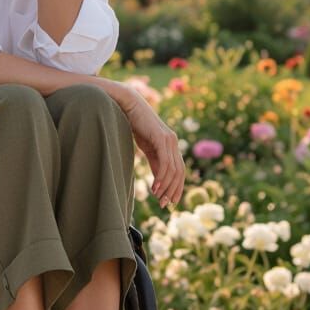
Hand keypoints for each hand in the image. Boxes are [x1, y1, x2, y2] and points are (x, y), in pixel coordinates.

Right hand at [119, 90, 184, 208]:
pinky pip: (165, 162)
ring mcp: (169, 140)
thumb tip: (159, 181)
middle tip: (166, 205)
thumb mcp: (147, 147)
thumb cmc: (135, 125)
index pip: (179, 170)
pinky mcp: (161, 138)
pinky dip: (161, 176)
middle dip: (174, 190)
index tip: (171, 201)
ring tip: (159, 198)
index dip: (177, 187)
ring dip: (167, 187)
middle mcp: (173, 142)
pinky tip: (156, 187)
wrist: (129, 105)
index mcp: (171, 145)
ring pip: (173, 170)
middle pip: (180, 172)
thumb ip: (155, 162)